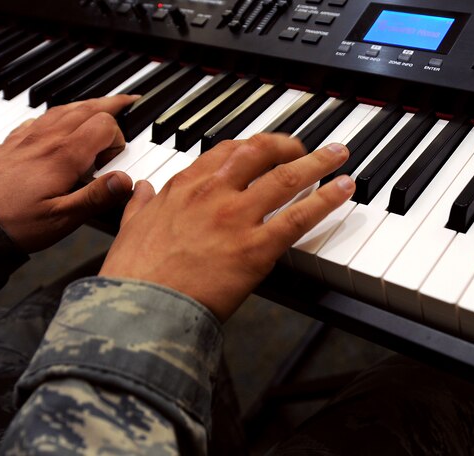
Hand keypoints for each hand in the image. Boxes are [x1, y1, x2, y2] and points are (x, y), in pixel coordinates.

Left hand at [0, 95, 138, 251]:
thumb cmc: (13, 222)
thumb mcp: (62, 218)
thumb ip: (96, 197)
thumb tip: (126, 181)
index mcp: (64, 156)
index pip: (104, 126)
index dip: (119, 139)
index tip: (117, 160)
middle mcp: (47, 139)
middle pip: (87, 108)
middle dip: (112, 105)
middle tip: (131, 102)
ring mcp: (28, 137)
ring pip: (65, 108)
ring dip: (87, 105)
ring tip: (101, 106)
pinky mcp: (13, 142)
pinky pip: (41, 118)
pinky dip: (59, 114)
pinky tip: (60, 124)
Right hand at [99, 133, 353, 320]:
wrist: (139, 308)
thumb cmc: (134, 275)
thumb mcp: (129, 227)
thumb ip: (140, 204)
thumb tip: (141, 189)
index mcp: (184, 187)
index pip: (226, 150)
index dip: (253, 146)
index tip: (267, 148)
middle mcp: (213, 193)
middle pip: (260, 153)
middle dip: (288, 145)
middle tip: (307, 148)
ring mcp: (237, 218)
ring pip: (286, 178)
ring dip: (318, 162)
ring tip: (339, 155)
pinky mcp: (256, 248)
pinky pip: (298, 216)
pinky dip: (326, 199)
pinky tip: (343, 189)